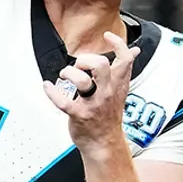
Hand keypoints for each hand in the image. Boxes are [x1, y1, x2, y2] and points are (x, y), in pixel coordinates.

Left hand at [44, 31, 137, 154]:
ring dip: (69, 73)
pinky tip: (48, 86)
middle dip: (87, 59)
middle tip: (80, 65)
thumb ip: (124, 70)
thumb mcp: (121, 91)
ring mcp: (93, 104)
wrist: (104, 144)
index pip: (125, 60)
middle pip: (101, 65)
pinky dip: (51, 92)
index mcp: (117, 85)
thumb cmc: (109, 116)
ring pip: (82, 81)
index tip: (108, 36)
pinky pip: (63, 101)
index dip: (118, 44)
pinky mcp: (79, 115)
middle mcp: (107, 92)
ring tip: (65, 75)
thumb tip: (134, 52)